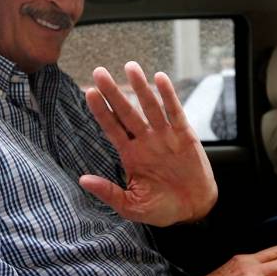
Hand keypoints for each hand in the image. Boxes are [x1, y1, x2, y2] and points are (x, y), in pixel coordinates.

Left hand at [81, 62, 217, 226]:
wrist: (193, 209)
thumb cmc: (161, 208)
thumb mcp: (131, 206)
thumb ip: (109, 192)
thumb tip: (82, 180)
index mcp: (130, 154)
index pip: (112, 128)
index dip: (101, 111)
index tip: (88, 93)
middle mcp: (145, 140)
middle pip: (126, 111)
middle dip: (113, 93)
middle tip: (99, 72)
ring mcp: (164, 136)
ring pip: (149, 106)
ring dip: (140, 87)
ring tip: (130, 67)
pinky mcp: (184, 135)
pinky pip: (174, 112)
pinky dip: (168, 96)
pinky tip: (160, 79)